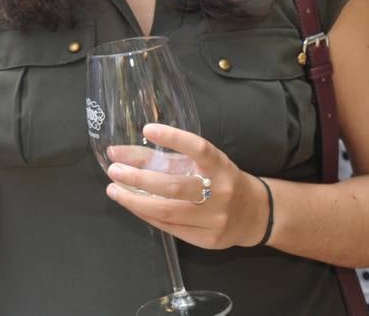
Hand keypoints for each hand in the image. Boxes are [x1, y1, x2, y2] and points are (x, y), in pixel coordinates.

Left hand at [102, 123, 268, 250]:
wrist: (253, 214)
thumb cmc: (220, 180)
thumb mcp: (198, 162)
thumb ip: (160, 156)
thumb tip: (117, 152)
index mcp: (221, 166)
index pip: (199, 148)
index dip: (174, 138)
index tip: (147, 129)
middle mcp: (220, 191)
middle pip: (175, 186)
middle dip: (139, 178)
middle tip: (114, 170)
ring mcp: (214, 218)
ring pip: (167, 211)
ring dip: (134, 200)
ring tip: (114, 190)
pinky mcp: (207, 239)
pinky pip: (169, 227)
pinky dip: (146, 214)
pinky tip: (132, 204)